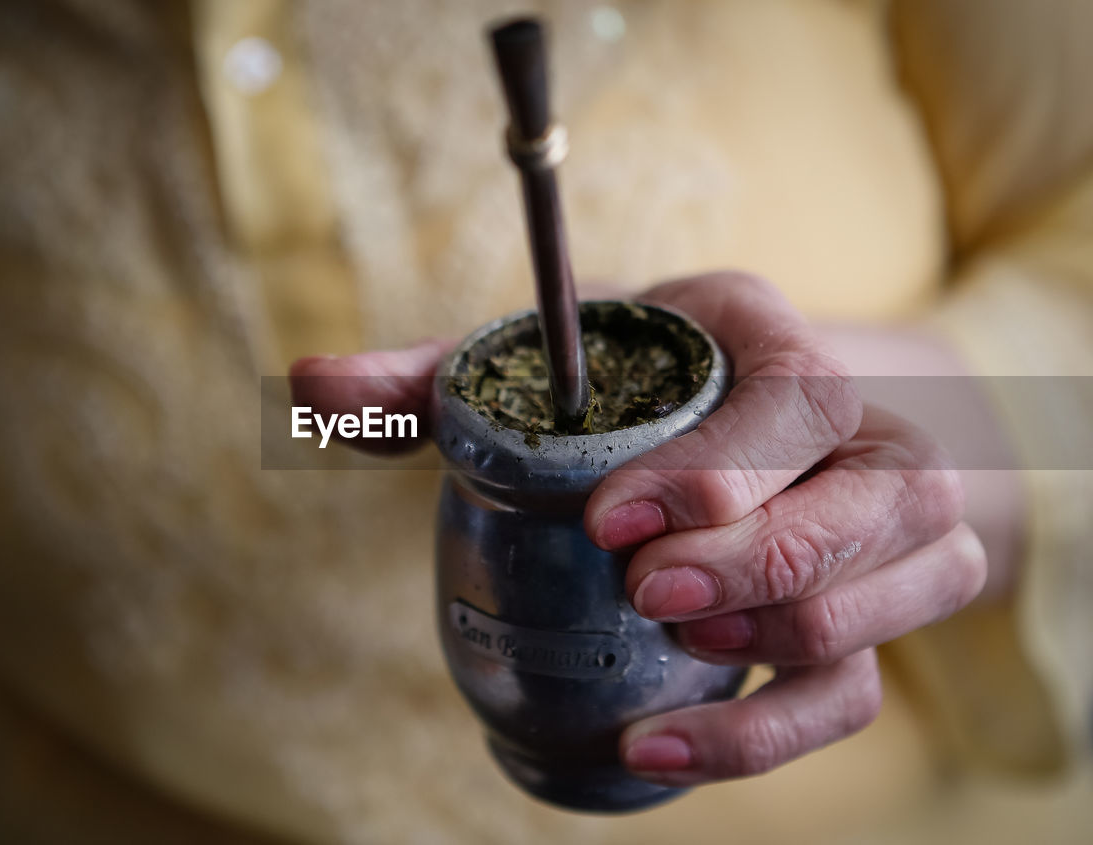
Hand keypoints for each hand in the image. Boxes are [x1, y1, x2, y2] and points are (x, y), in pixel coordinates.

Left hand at [290, 271, 986, 785]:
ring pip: (892, 594)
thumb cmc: (634, 383)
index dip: (717, 467)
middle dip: (756, 557)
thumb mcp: (547, 362)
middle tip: (644, 591)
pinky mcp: (878, 612)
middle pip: (870, 498)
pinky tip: (662, 746)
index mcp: (772, 342)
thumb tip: (307, 382)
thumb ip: (433, 378)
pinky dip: (773, 734)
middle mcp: (863, 424)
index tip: (605, 523)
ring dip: (785, 632)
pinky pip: (861, 688)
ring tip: (672, 637)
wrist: (738, 409)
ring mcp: (892, 523)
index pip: (793, 397)